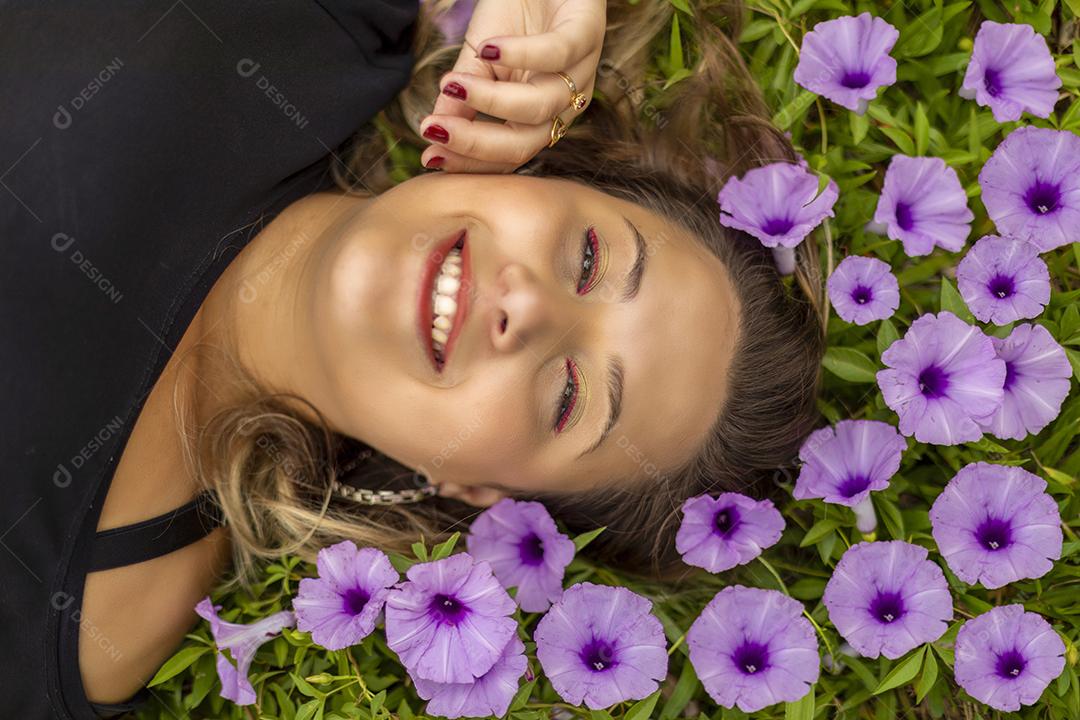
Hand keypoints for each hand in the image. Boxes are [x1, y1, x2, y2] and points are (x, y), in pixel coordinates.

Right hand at [420, 0, 605, 172]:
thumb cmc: (513, 19)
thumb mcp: (479, 62)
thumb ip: (462, 97)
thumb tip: (433, 134)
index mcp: (539, 119)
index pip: (507, 155)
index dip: (469, 161)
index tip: (428, 158)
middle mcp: (563, 106)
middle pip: (524, 143)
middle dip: (475, 143)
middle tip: (434, 130)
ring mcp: (580, 73)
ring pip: (539, 105)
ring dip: (490, 99)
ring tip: (452, 84)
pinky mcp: (586, 34)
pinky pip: (557, 54)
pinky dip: (521, 54)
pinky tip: (489, 48)